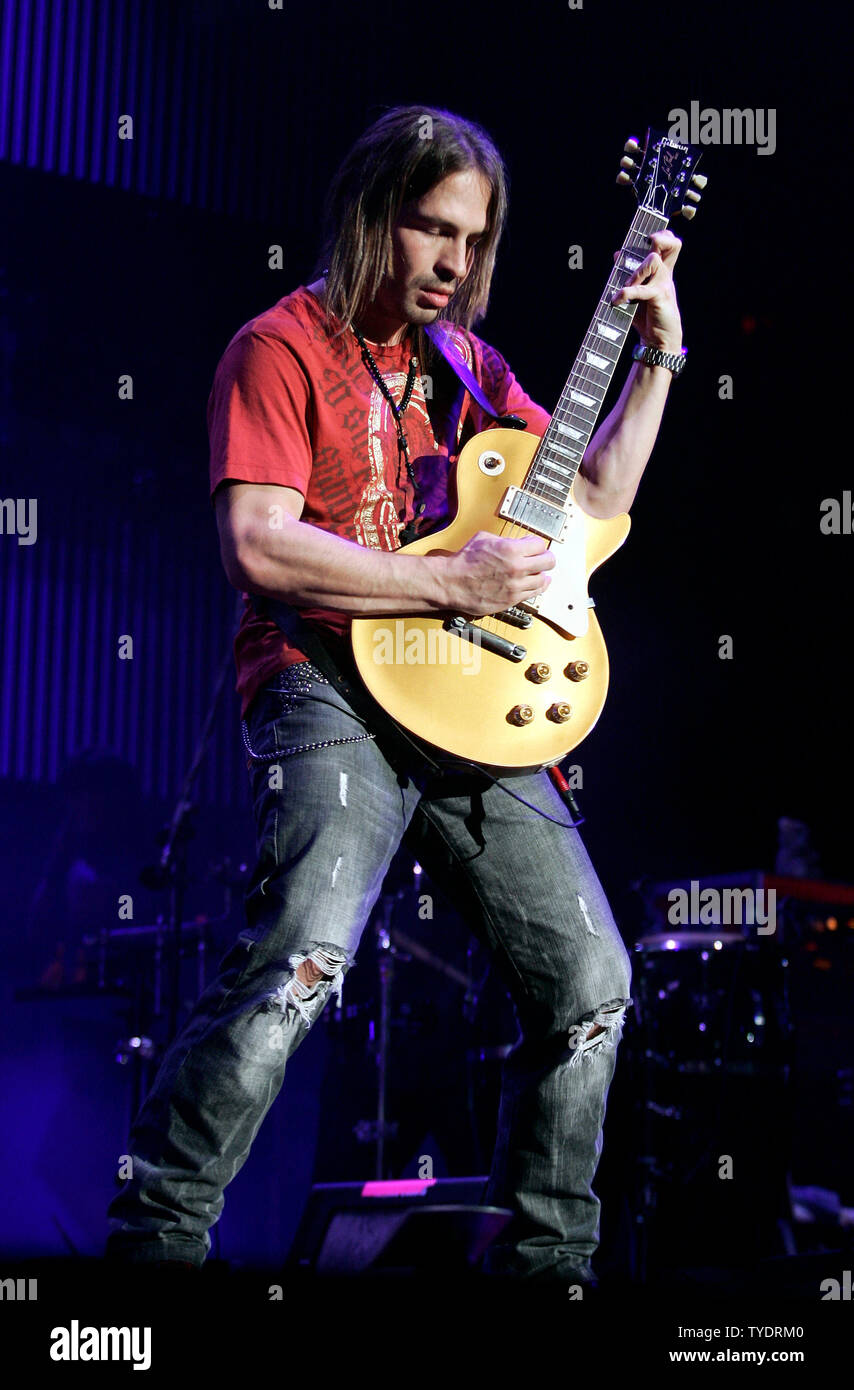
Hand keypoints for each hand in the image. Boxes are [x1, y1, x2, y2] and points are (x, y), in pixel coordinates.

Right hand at [442, 531, 555, 614]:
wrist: (452, 583)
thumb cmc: (465, 561)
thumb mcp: (484, 539)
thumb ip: (505, 540)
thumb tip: (518, 542)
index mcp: (511, 550)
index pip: (540, 545)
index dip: (538, 544)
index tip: (535, 546)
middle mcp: (517, 568)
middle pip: (548, 562)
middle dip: (546, 558)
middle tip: (544, 558)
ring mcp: (515, 586)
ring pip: (543, 580)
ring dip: (541, 574)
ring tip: (540, 572)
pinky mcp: (511, 599)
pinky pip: (533, 594)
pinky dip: (536, 588)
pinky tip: (537, 584)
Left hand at [611, 229, 682, 354]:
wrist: (659, 342)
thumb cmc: (647, 317)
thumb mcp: (636, 293)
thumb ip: (628, 274)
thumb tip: (617, 254)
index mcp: (662, 272)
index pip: (669, 244)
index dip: (662, 235)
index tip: (648, 237)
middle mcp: (665, 275)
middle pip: (671, 243)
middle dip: (658, 238)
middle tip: (646, 244)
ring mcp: (664, 284)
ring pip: (652, 260)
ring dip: (635, 271)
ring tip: (626, 286)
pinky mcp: (659, 297)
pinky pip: (641, 287)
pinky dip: (625, 292)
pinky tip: (616, 299)